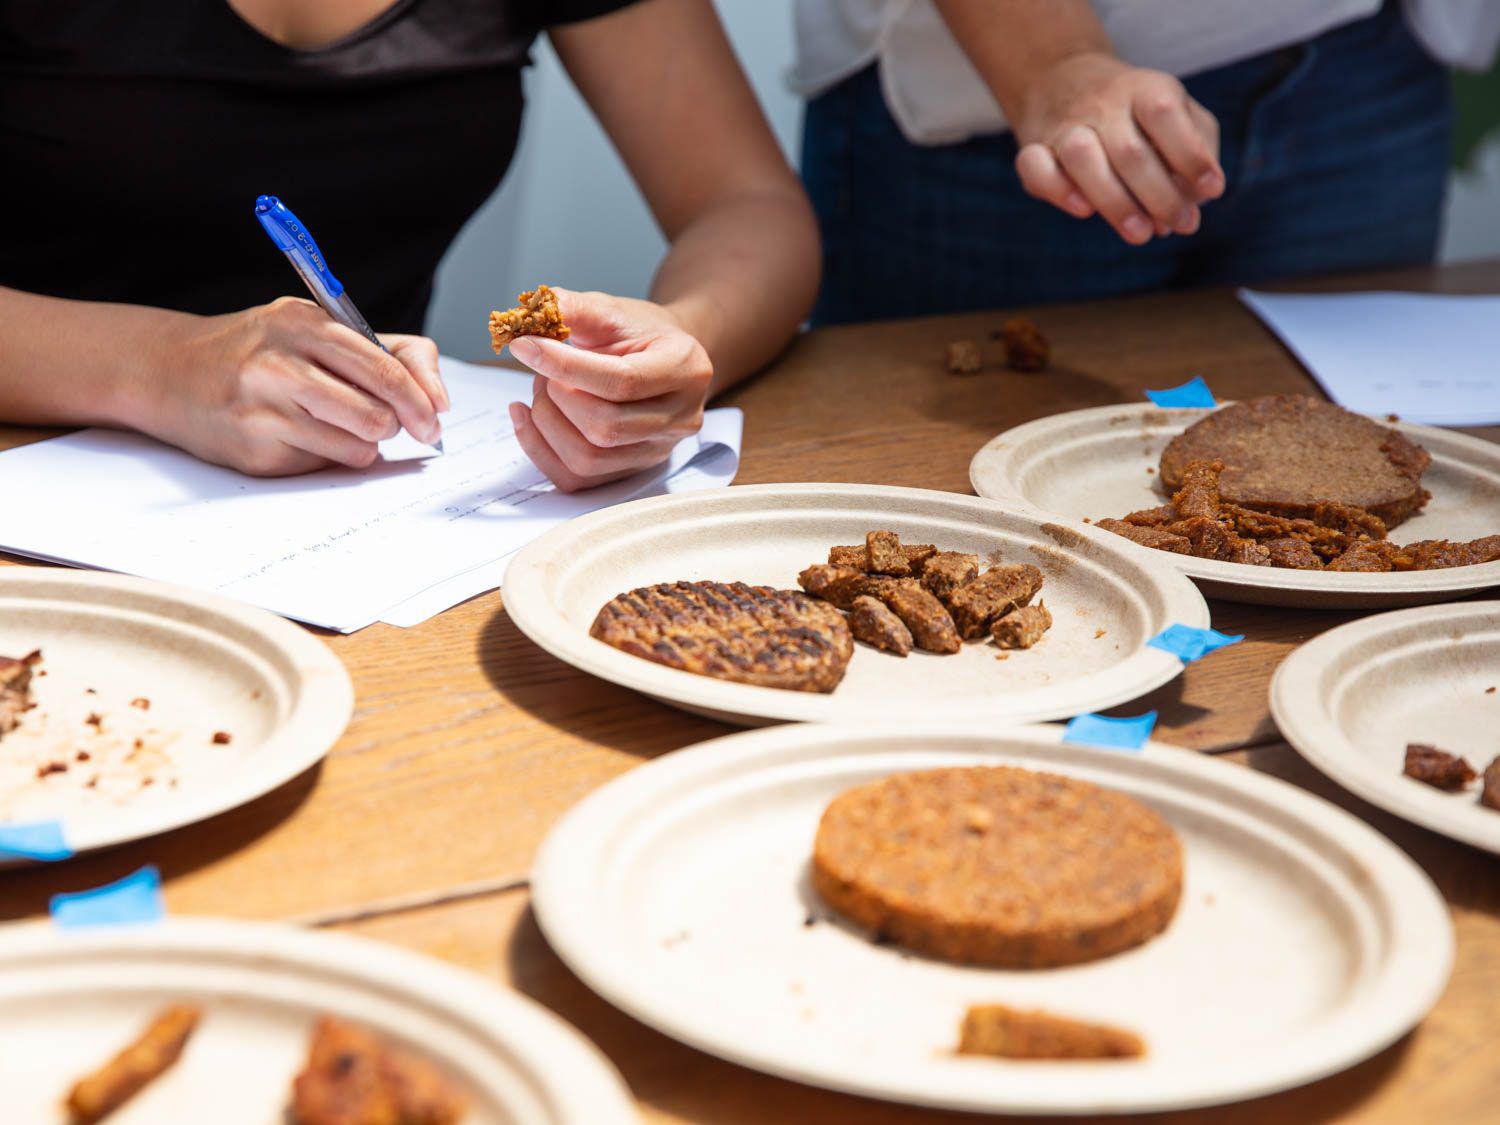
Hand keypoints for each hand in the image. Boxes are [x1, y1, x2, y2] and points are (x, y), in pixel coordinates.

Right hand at [136, 297, 448, 475]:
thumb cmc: (259, 351)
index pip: (385, 366)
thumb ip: (379, 351)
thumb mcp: (312, 328)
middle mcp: (280, 362)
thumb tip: (436, 399)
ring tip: (341, 427)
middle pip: (377, 414)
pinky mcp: (254, 449)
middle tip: (392, 426)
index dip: (421, 398)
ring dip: (364, 445)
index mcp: (304, 323)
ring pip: (357, 447)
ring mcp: (263, 408)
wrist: (170, 370)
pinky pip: (322, 464)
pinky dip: (325, 456)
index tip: (436, 417)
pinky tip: (298, 435)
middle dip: (395, 425)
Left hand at [505, 288, 712, 491]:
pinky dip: (539, 448)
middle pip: (605, 427)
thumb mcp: (612, 309)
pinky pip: (575, 478)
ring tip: (543, 390)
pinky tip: (528, 417)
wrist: (664, 359)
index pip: (622, 381)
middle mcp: (680, 418)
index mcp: (684, 369)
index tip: (525, 346)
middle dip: (557, 396)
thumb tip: (527, 315)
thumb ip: (574, 308)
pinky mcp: (630, 471)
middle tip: (543, 369)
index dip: (565, 366)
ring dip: (547, 423)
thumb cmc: (639, 334)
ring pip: (587, 458)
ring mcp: (657, 451)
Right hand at [1011, 52, 1223, 243]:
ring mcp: (1065, 125)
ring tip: (1141, 233)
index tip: (1212, 191)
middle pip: (1128, 150)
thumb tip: (1198, 200)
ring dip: (1115, 202)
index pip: (1165, 114)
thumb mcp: (1179, 113)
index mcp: (1144, 89)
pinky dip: (1057, 190)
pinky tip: (1084, 210)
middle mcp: (1102, 103)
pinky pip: (1034, 166)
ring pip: (1081, 157)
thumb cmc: (1136, 113)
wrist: (1063, 80)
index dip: (1191, 155)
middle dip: (1160, 196)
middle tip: (1181, 225)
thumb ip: (1197, 150)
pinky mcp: (1033, 147)